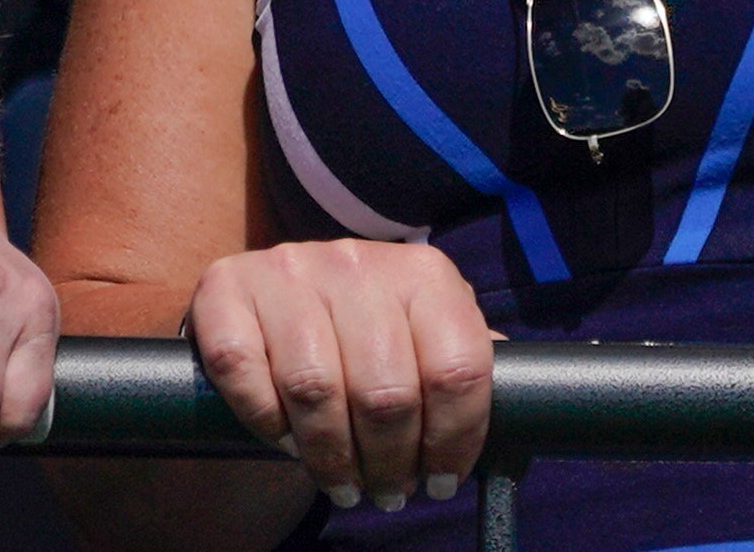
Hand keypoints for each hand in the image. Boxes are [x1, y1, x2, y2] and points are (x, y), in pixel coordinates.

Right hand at [186, 237, 496, 515]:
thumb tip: (530, 410)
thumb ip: (466, 369)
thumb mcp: (422, 343)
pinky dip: (266, 422)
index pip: (457, 368)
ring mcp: (286, 266)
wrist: (264, 310)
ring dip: (330, 458)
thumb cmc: (363, 344)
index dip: (454, 441)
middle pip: (387, 390)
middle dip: (389, 462)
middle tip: (386, 493)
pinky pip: (245, 372)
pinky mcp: (224, 285)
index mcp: (422, 274)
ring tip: (342, 484)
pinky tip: (284, 440)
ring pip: (316, 389)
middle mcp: (355, 260)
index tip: (440, 481)